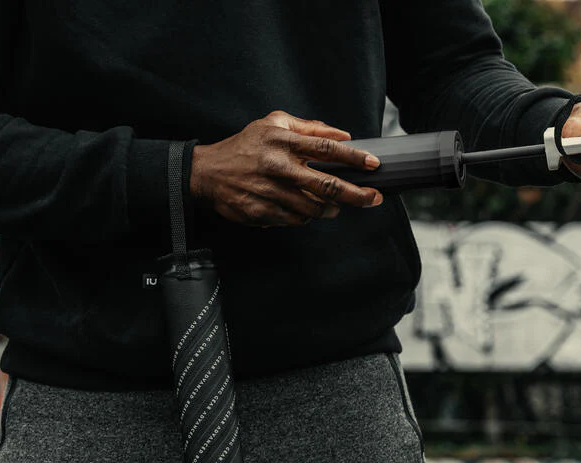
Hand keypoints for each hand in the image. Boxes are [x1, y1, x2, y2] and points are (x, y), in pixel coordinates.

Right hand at [189, 110, 383, 227]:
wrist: (207, 172)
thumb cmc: (245, 146)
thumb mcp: (273, 124)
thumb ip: (309, 128)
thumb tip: (343, 135)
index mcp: (282, 141)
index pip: (326, 149)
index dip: (353, 157)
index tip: (373, 164)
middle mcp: (278, 167)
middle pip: (327, 185)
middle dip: (356, 194)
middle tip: (373, 198)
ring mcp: (270, 192)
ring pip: (314, 209)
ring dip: (331, 209)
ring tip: (335, 205)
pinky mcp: (263, 212)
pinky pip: (296, 220)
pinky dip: (306, 218)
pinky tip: (306, 210)